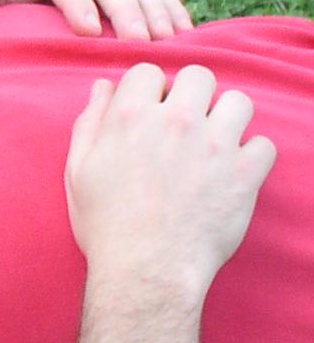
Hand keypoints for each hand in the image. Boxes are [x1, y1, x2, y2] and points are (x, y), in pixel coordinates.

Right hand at [64, 64, 274, 294]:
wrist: (146, 271)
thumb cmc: (106, 225)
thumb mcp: (78, 171)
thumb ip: (90, 122)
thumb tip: (104, 87)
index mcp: (130, 117)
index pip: (148, 71)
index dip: (149, 90)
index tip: (150, 113)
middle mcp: (176, 122)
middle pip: (199, 76)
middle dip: (192, 95)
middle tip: (185, 125)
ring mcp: (215, 145)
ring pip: (239, 103)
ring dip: (227, 119)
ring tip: (213, 144)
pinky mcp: (246, 172)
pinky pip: (264, 144)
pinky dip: (252, 156)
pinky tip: (231, 172)